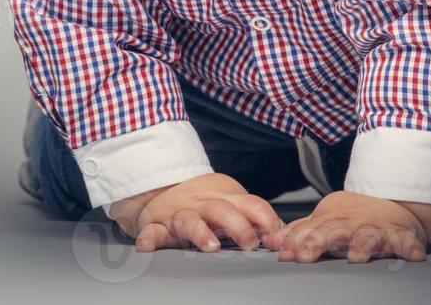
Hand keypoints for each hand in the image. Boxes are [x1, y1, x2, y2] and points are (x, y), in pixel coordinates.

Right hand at [109, 173, 284, 252]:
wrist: (159, 185)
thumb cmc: (202, 199)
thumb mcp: (230, 199)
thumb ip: (254, 215)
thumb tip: (283, 232)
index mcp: (224, 198)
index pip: (251, 204)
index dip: (265, 219)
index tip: (275, 236)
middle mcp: (203, 205)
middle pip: (223, 211)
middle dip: (238, 226)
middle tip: (250, 243)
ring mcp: (179, 215)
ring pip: (190, 221)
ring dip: (200, 232)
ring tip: (210, 245)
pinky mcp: (157, 225)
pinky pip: (151, 231)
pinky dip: (149, 237)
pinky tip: (147, 245)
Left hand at [261, 190, 430, 263]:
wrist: (391, 199)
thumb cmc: (352, 215)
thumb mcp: (323, 219)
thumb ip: (298, 232)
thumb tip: (270, 241)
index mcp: (330, 220)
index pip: (308, 230)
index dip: (296, 241)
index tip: (285, 253)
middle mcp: (351, 224)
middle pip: (332, 232)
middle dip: (317, 242)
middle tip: (305, 255)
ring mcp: (376, 229)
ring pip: (368, 237)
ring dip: (361, 245)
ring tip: (355, 256)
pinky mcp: (402, 235)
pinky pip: (407, 242)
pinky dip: (410, 247)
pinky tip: (411, 256)